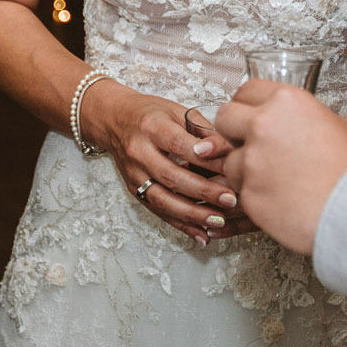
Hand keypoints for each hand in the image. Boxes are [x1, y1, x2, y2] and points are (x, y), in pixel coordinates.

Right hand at [85, 80, 243, 244]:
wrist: (114, 120)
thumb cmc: (151, 114)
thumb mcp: (176, 111)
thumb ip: (202, 129)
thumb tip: (230, 150)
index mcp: (152, 127)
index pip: (181, 146)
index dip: (207, 159)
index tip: (232, 168)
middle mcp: (139, 152)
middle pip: (171, 176)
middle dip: (203, 191)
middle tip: (230, 199)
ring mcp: (134, 174)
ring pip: (162, 200)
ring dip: (192, 214)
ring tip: (218, 221)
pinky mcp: (134, 190)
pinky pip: (158, 211)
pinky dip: (180, 225)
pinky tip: (201, 234)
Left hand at [214, 79, 346, 253]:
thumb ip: (317, 122)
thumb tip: (314, 125)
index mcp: (287, 102)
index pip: (246, 90)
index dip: (249, 105)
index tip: (253, 116)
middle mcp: (263, 126)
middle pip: (225, 118)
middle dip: (235, 131)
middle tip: (253, 145)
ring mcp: (252, 162)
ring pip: (230, 160)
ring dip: (244, 169)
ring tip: (275, 181)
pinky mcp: (249, 196)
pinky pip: (240, 192)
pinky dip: (255, 197)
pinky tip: (279, 201)